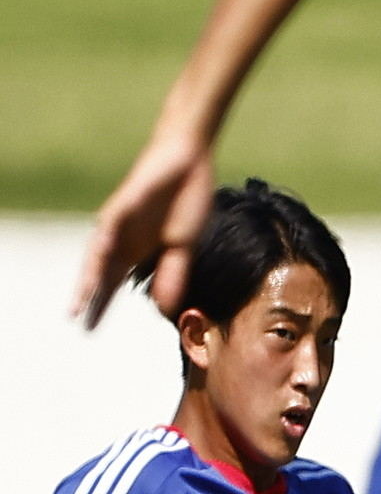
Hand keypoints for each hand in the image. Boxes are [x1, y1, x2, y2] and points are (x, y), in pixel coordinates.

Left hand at [73, 135, 216, 327]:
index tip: (90, 329)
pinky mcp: (124, 203)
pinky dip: (106, 237)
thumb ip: (173, 273)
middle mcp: (120, 240)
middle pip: (99, 272)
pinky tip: (104, 250)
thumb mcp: (183, 246)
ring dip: (90, 272)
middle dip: (89, 295)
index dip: (101, 305)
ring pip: (99, 251)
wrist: (189, 164)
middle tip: (77, 319)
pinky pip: (111, 221)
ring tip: (84, 295)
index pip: (112, 284)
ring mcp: (119, 222)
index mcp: (134, 252)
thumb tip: (165, 307)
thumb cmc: (185, 203)